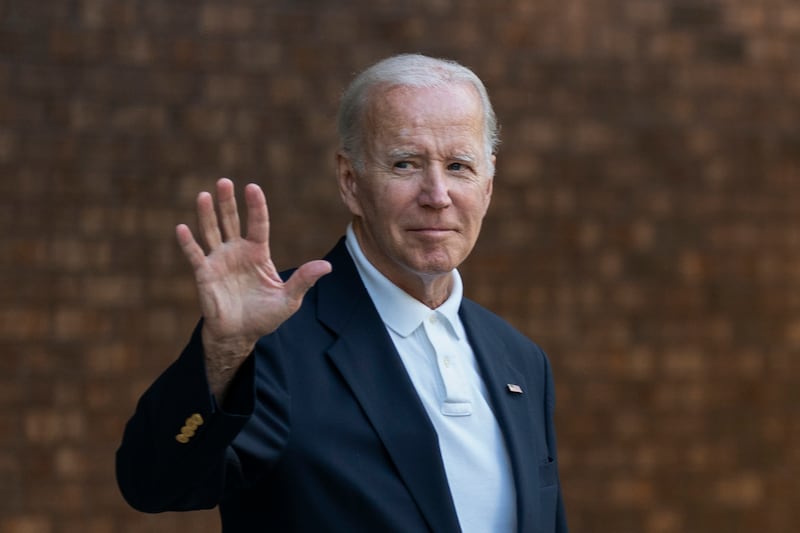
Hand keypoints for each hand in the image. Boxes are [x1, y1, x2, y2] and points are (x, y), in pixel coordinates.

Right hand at [176, 178, 330, 397]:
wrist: (240, 335)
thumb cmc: (264, 316)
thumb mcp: (289, 299)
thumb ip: (304, 280)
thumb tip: (327, 266)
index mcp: (258, 253)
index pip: (258, 224)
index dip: (256, 206)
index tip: (252, 187)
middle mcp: (237, 252)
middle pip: (231, 220)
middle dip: (228, 202)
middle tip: (224, 182)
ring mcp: (219, 261)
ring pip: (211, 232)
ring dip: (207, 214)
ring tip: (204, 195)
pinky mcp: (204, 274)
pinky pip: (194, 255)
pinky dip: (188, 242)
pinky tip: (181, 227)